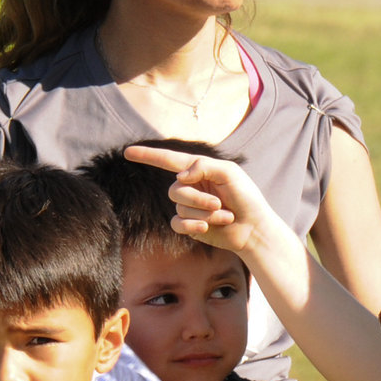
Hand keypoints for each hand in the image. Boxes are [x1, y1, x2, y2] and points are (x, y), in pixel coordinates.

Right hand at [123, 146, 279, 256]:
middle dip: (198, 198)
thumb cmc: (246, 197)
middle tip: (220, 203)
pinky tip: (206, 228)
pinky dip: (192, 226)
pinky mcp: (190, 225)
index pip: (167, 160)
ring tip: (224, 215)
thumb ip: (203, 166)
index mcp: (199, 169)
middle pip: (176, 190)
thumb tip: (179, 176)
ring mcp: (189, 207)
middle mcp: (191, 187)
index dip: (147, 156)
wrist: (254, 228)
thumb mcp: (230, 173)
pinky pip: (177, 224)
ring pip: (179, 207)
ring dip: (204, 213)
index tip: (127, 152)